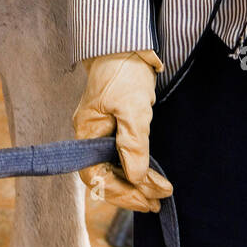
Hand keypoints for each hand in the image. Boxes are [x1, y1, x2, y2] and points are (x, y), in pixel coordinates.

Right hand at [73, 49, 172, 212]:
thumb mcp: (132, 108)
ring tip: (160, 193)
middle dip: (132, 191)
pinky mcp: (116, 124)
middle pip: (106, 174)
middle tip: (158, 201)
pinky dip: (138, 166)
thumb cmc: (124, 71)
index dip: (120, 192)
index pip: (96, 175)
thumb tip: (135, 177)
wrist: (128, 44)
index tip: (147, 200)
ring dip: (137, 181)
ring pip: (116, 166)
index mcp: (87, 131)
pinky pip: (123, 154)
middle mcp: (91, 135)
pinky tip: (152, 175)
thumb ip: (132, 143)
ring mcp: (103, 130)